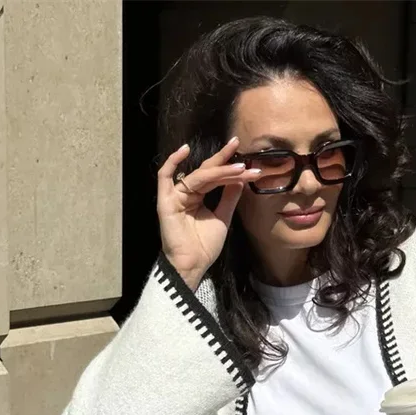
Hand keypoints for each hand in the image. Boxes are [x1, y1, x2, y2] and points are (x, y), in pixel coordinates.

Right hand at [157, 137, 262, 286]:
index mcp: (199, 197)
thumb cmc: (205, 246)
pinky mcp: (166, 201)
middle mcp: (187, 193)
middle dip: (225, 161)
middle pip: (207, 172)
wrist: (193, 265)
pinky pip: (164, 177)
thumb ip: (229, 197)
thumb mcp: (222, 218)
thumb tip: (240, 178)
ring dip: (217, 169)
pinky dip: (172, 162)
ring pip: (197, 175)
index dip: (231, 170)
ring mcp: (176, 196)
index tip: (251, 165)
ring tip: (237, 166)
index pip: (216, 178)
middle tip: (239, 147)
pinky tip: (184, 150)